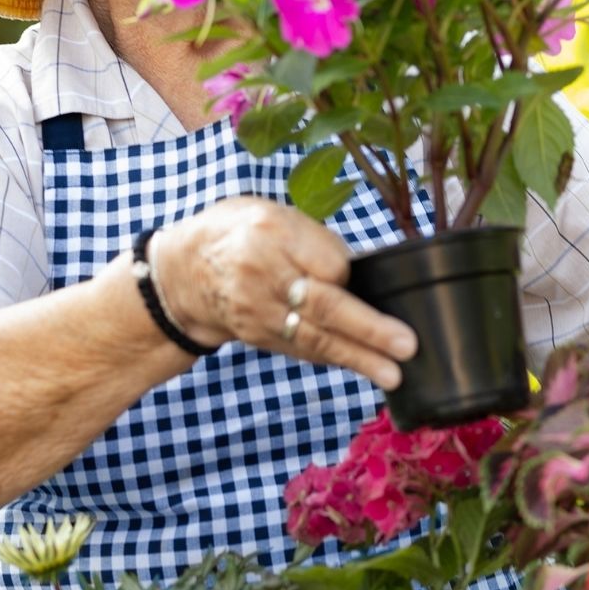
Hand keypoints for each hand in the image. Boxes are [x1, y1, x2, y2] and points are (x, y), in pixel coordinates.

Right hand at [152, 196, 417, 388]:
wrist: (182, 272)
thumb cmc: (241, 233)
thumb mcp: (273, 215)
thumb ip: (313, 241)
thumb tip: (359, 274)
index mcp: (272, 232)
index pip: (329, 263)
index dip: (349, 273)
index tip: (361, 274)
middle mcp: (263, 275)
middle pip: (324, 306)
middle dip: (369, 330)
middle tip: (406, 345)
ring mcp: (258, 312)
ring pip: (315, 338)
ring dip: (358, 358)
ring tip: (393, 374)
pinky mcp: (258, 337)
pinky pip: (302, 349)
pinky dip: (335, 358)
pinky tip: (364, 367)